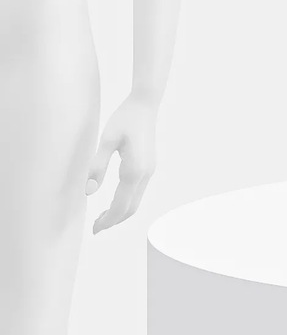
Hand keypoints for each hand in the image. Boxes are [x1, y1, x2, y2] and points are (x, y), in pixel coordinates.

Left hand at [85, 95, 157, 232]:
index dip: (108, 220)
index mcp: (134, 171)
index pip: (121, 206)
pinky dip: (126, 202)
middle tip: (96, 227)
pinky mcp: (149, 166)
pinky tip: (115, 199)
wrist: (145, 104)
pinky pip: (138, 192)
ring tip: (102, 216)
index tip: (94, 229)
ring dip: (120, 212)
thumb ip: (98, 166)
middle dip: (114, 220)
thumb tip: (89, 192)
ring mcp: (149, 170)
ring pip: (136, 201)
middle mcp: (145, 174)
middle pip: (131, 208)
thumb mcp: (107, 140)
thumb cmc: (124, 119)